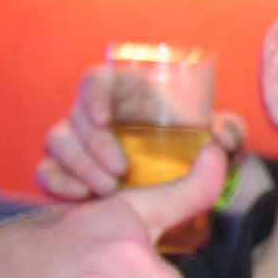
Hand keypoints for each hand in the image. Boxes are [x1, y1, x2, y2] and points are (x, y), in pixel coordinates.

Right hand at [37, 63, 248, 201]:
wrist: (187, 185)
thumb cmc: (200, 150)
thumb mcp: (221, 140)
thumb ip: (230, 132)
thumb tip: (221, 137)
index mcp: (130, 96)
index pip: (98, 81)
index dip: (94, 94)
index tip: (104, 118)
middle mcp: (99, 116)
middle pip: (77, 116)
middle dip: (93, 144)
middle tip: (120, 171)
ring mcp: (80, 143)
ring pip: (58, 141)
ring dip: (78, 165)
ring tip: (107, 189)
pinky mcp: (69, 170)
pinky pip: (47, 170)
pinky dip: (58, 182)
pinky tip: (81, 196)